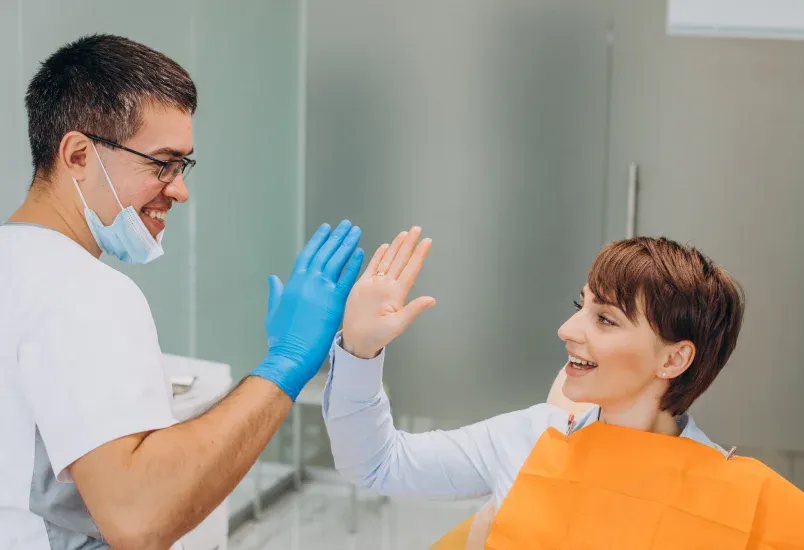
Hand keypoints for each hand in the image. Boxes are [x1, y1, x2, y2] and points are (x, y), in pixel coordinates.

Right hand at [252, 220, 363, 399]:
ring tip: (356, 231)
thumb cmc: (281, 338)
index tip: (326, 229)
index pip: (308, 255)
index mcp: (293, 283)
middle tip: (346, 225)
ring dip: (347, 244)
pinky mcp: (334, 303)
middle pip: (324, 253)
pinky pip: (346, 279)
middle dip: (336, 237)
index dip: (318, 241)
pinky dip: (353, 264)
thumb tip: (273, 278)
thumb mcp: (274, 311)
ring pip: (336, 261)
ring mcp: (321, 291)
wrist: (290, 355)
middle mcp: (307, 283)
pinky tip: (361, 253)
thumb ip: (275, 292)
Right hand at [342, 226, 434, 358]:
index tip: (427, 242)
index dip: (419, 255)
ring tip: (404, 234)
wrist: (357, 339)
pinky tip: (385, 246)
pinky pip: (372, 266)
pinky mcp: (363, 285)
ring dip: (396, 247)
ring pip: (388, 260)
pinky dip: (378, 256)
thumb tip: (431, 300)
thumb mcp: (397, 325)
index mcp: (398, 294)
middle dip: (409, 244)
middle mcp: (388, 286)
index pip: (411, 269)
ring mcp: (376, 284)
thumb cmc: (377, 336)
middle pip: (401, 260)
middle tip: (417, 229)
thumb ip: (413, 310)